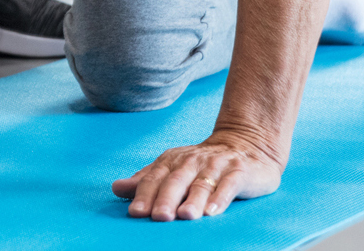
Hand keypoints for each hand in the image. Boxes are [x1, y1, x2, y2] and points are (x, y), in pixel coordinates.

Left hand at [111, 133, 282, 220]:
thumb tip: (116, 188)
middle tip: (158, 217)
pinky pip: (229, 185)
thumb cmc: (202, 166)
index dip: (144, 194)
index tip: (135, 212)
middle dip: (166, 198)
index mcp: (173, 160)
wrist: (247, 146)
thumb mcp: (173, 169)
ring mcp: (217, 165)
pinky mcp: (239, 172)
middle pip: (176, 180)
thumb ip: (146, 180)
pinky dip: (221, 198)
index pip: (155, 177)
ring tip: (185, 216)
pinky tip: (213, 212)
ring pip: (202, 184)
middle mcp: (192, 160)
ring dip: (193, 200)